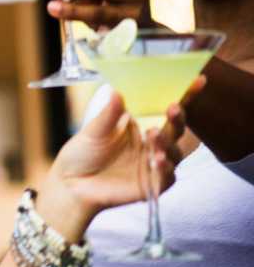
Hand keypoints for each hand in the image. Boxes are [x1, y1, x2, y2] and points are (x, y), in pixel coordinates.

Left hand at [36, 80, 200, 240]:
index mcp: (141, 125)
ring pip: (174, 153)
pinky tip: (158, 160)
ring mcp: (154, 164)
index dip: (184, 96)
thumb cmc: (82, 153)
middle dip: (178, 118)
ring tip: (154, 135)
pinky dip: (166, 168)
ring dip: (167, 143)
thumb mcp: (93, 131)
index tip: (197, 81)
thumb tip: (117, 91)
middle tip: (173, 108)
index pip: (165, 109)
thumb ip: (108, 115)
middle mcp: (152, 143)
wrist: (70, 184)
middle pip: (174, 129)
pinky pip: (167, 177)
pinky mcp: (152, 185)